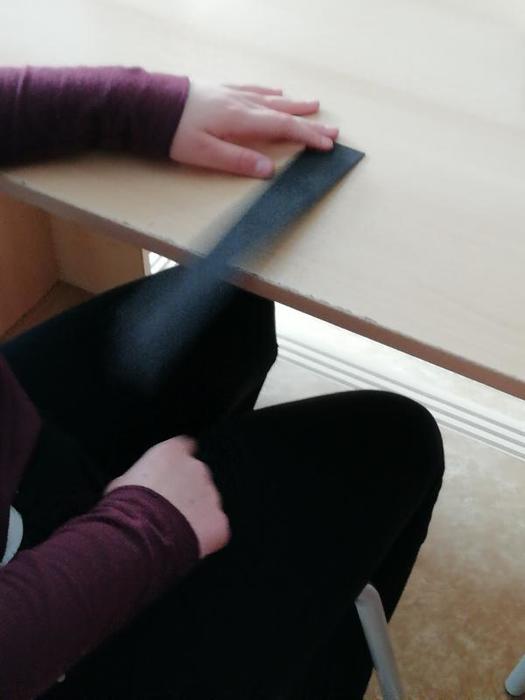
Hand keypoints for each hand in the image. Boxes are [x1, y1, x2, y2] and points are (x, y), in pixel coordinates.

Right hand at [105, 436, 228, 557]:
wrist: (139, 539)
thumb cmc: (124, 509)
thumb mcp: (122, 483)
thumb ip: (141, 477)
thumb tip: (140, 485)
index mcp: (172, 452)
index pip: (184, 446)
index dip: (178, 462)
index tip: (173, 473)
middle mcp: (197, 468)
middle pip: (198, 476)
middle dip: (188, 491)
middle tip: (169, 510)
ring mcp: (212, 495)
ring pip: (208, 503)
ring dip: (196, 514)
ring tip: (174, 531)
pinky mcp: (220, 521)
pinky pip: (215, 527)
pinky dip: (205, 536)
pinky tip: (185, 544)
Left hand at [170, 82, 338, 177]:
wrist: (148, 104)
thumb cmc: (173, 132)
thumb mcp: (204, 154)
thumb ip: (238, 160)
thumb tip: (269, 170)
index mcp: (240, 120)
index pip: (283, 128)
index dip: (307, 136)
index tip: (328, 145)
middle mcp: (241, 104)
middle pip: (282, 112)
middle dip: (309, 122)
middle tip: (333, 129)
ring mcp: (231, 94)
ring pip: (270, 99)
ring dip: (294, 104)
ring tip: (313, 105)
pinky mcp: (219, 90)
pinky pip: (252, 89)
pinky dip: (268, 92)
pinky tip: (275, 91)